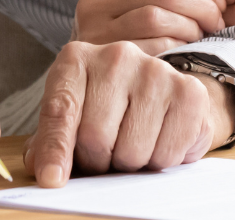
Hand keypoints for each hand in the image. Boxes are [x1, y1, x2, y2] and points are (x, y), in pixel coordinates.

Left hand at [23, 40, 234, 187]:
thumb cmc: (108, 108)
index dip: (55, 149)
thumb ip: (52, 140)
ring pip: (132, 151)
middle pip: (95, 138)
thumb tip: (45, 170)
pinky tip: (159, 138)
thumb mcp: (72, 116)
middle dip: (98, 161)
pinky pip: (167, 153)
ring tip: (133, 142)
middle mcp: (116, 56)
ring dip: (131, 163)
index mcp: (77, 60)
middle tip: (105, 153)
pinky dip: (161, 160)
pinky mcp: (189, 91)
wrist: (161, 90)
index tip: (52, 178)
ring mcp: (155, 70)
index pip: (60, 111)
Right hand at [74, 0, 227, 55]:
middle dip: (202, 4)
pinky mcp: (106, 60)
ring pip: (157, 17)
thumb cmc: (128, 32)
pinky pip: (152, 46)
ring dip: (191, 26)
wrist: (99, 78)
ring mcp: (95, 30)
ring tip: (202, 34)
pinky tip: (186, 50)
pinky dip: (177, 46)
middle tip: (218, 20)